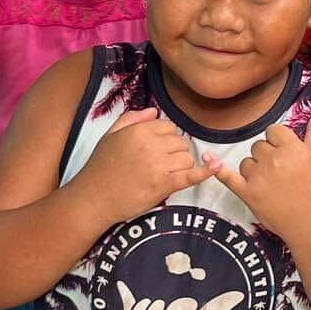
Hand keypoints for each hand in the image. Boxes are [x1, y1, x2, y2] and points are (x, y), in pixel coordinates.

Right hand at [77, 107, 215, 224]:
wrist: (93, 198)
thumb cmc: (100, 168)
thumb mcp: (110, 136)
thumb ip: (132, 119)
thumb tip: (154, 112)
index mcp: (139, 131)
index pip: (169, 128)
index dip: (166, 139)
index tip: (158, 150)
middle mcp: (151, 145)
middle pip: (180, 142)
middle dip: (174, 152)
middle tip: (159, 165)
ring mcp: (159, 165)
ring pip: (187, 158)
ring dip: (181, 166)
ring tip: (163, 175)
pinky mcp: (165, 185)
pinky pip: (192, 175)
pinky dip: (206, 172)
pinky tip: (217, 167)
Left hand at [205, 113, 310, 241]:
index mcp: (293, 149)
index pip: (273, 131)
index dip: (277, 142)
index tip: (284, 154)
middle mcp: (274, 160)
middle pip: (258, 146)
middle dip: (266, 157)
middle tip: (281, 174)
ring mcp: (259, 177)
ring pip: (246, 162)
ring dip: (254, 170)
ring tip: (271, 185)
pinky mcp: (247, 193)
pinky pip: (228, 176)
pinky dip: (217, 168)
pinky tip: (207, 157)